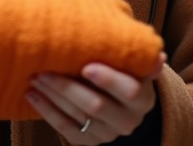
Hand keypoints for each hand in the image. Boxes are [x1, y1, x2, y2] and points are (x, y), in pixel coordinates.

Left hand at [25, 52, 165, 144]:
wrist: (123, 109)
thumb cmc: (126, 76)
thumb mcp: (137, 67)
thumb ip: (140, 57)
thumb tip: (159, 55)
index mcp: (142, 99)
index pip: (129, 91)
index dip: (108, 80)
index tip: (87, 66)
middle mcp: (127, 120)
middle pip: (96, 105)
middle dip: (68, 87)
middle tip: (45, 69)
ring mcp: (107, 134)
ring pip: (77, 116)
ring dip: (52, 96)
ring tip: (35, 77)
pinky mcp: (88, 142)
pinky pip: (65, 128)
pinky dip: (46, 112)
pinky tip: (32, 95)